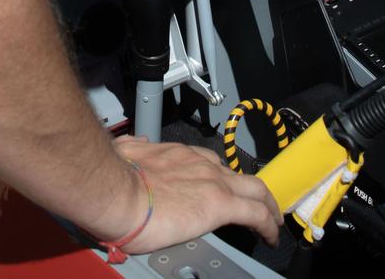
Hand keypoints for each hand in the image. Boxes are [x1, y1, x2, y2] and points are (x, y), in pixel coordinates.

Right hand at [112, 137, 280, 251]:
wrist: (115, 190)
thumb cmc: (113, 178)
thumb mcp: (124, 153)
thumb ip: (133, 150)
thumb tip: (131, 147)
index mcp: (177, 155)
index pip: (207, 163)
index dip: (218, 177)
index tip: (220, 187)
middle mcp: (199, 164)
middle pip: (237, 174)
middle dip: (250, 189)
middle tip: (257, 204)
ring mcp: (213, 182)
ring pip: (255, 189)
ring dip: (266, 205)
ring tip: (271, 220)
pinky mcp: (221, 204)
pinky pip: (257, 214)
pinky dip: (268, 224)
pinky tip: (271, 236)